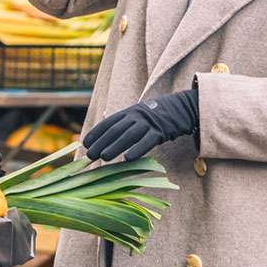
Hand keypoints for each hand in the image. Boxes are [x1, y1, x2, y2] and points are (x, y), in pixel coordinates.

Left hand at [83, 89, 197, 161]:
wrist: (181, 108)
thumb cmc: (155, 117)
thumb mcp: (137, 115)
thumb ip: (123, 124)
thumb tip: (105, 138)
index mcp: (128, 112)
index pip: (108, 123)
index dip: (96, 133)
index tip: (85, 144)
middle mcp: (135, 116)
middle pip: (115, 130)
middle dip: (101, 143)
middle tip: (90, 155)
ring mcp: (148, 123)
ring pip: (128, 136)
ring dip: (114, 147)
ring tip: (103, 157)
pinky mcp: (160, 132)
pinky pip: (146, 142)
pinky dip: (136, 150)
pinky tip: (127, 159)